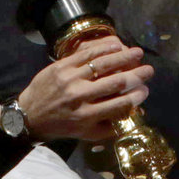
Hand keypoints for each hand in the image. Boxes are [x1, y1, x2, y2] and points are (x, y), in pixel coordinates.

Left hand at [14, 35, 153, 142]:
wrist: (30, 115)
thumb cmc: (61, 125)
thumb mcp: (84, 134)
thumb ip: (107, 128)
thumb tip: (130, 115)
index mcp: (86, 116)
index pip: (119, 104)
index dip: (136, 96)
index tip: (146, 90)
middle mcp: (79, 96)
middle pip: (115, 82)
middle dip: (136, 74)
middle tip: (149, 70)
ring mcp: (70, 79)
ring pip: (102, 64)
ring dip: (123, 57)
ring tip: (137, 53)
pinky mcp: (61, 65)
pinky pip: (86, 53)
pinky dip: (103, 47)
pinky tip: (117, 44)